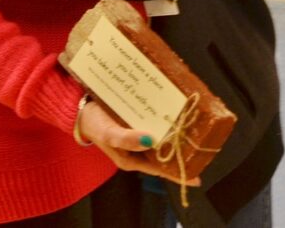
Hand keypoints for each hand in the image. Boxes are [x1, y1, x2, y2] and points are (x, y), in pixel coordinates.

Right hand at [79, 99, 200, 186]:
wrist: (82, 108)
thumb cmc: (94, 124)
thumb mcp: (108, 134)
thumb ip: (126, 139)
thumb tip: (149, 140)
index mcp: (133, 159)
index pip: (160, 170)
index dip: (177, 173)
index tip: (196, 176)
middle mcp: (139, 149)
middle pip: (165, 154)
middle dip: (181, 150)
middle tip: (202, 144)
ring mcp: (140, 134)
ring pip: (163, 137)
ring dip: (176, 132)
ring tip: (195, 126)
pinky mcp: (139, 121)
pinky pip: (156, 123)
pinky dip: (166, 119)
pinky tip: (176, 111)